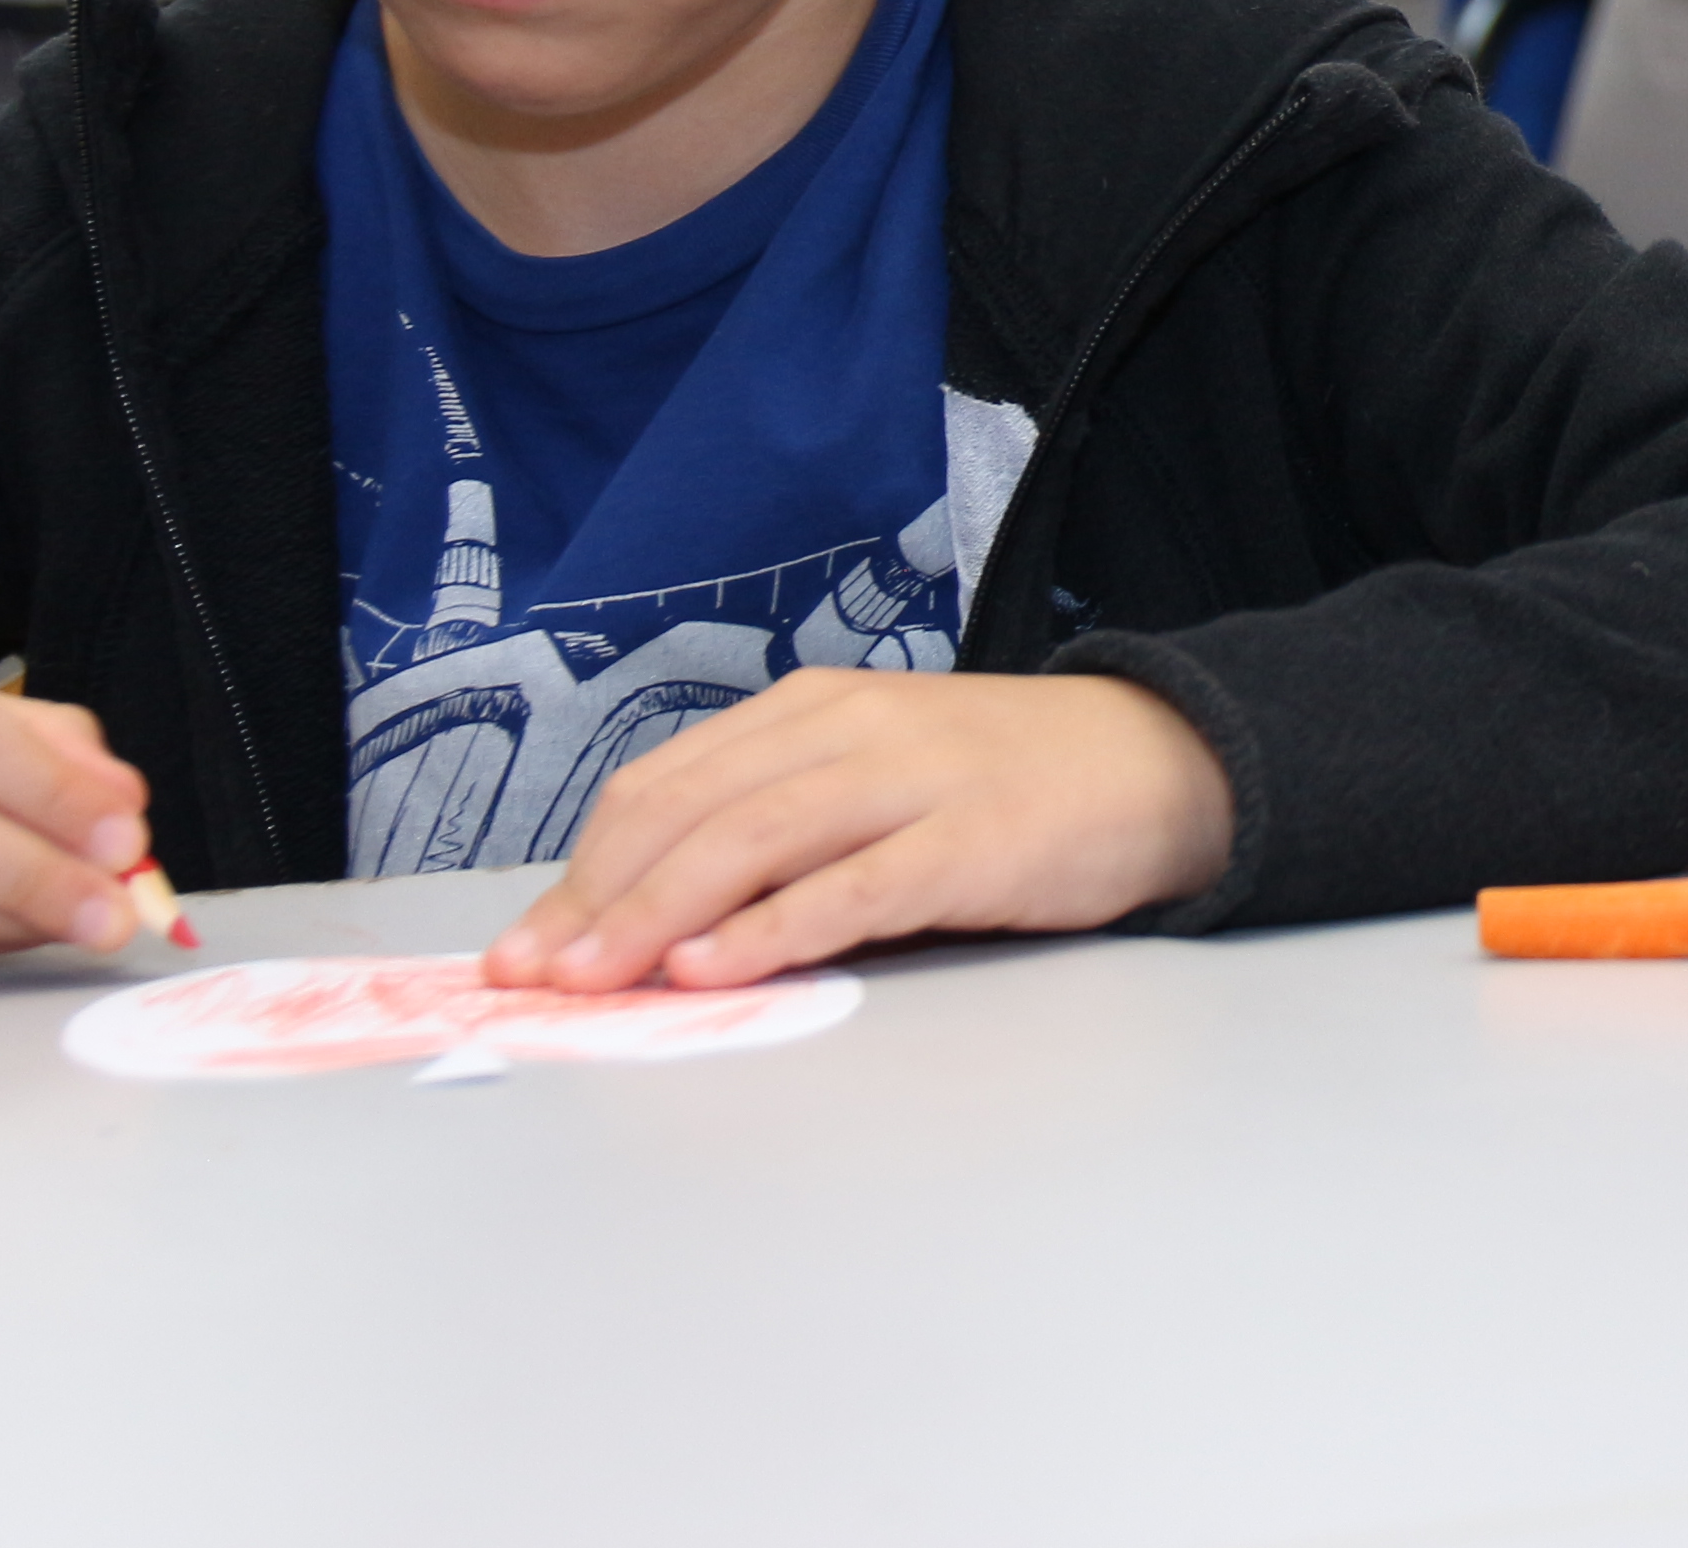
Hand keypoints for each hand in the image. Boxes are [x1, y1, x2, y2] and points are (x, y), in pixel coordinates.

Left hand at [481, 668, 1234, 992]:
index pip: (666, 784)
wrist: (1161, 761)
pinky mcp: (973, 839)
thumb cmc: (1007, 785)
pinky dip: (773, 926)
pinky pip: (855, 885)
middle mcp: (853, 729)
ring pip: (754, 839)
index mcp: (816, 710)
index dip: (584, 867)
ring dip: (658, 913)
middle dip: (598, 899)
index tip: (527, 945)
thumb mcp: (878, 778)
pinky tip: (717, 965)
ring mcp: (915, 778)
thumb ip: (783, 826)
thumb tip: (652, 916)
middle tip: (535, 977)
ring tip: (597, 978)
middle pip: (691, 810)